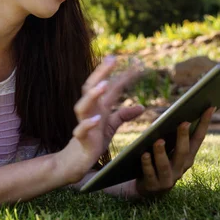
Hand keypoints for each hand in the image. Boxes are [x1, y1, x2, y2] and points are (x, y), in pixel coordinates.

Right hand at [56, 56, 144, 184]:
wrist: (78, 159)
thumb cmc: (94, 139)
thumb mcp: (112, 125)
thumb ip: (124, 114)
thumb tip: (142, 106)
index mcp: (98, 106)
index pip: (109, 86)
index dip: (122, 75)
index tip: (136, 65)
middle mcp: (90, 110)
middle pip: (91, 87)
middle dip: (101, 72)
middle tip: (112, 59)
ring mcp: (83, 123)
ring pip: (83, 105)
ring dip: (93, 95)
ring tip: (104, 85)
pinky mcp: (81, 138)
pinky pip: (80, 129)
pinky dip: (88, 123)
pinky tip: (97, 119)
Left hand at [134, 106, 215, 197]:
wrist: (145, 187)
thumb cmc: (157, 160)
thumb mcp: (167, 147)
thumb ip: (171, 133)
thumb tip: (174, 113)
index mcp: (186, 157)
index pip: (198, 138)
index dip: (204, 123)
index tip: (210, 107)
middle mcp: (180, 168)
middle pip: (183, 152)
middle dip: (183, 137)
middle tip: (183, 122)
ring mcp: (167, 179)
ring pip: (165, 165)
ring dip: (162, 153)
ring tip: (158, 141)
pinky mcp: (152, 185)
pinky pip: (149, 174)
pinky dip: (147, 164)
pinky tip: (144, 154)